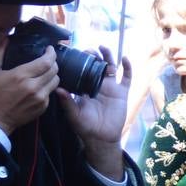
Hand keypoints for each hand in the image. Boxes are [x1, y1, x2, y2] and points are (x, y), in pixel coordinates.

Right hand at [0, 44, 59, 134]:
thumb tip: (4, 38)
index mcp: (21, 76)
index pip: (46, 62)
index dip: (51, 53)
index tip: (50, 49)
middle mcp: (34, 86)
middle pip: (54, 70)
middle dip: (53, 63)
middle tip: (47, 60)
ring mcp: (41, 98)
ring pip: (56, 81)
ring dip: (53, 75)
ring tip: (45, 72)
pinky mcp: (44, 107)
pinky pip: (51, 92)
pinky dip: (48, 87)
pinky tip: (40, 85)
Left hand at [57, 46, 130, 180]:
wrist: (101, 137)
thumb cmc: (85, 127)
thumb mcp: (73, 113)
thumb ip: (66, 101)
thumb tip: (58, 89)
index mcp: (85, 88)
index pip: (82, 70)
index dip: (80, 61)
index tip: (74, 53)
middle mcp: (98, 86)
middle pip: (96, 66)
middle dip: (92, 56)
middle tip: (88, 51)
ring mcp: (111, 88)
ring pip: (111, 68)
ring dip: (107, 57)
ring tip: (102, 48)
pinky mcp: (122, 92)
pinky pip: (126, 78)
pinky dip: (127, 67)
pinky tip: (124, 58)